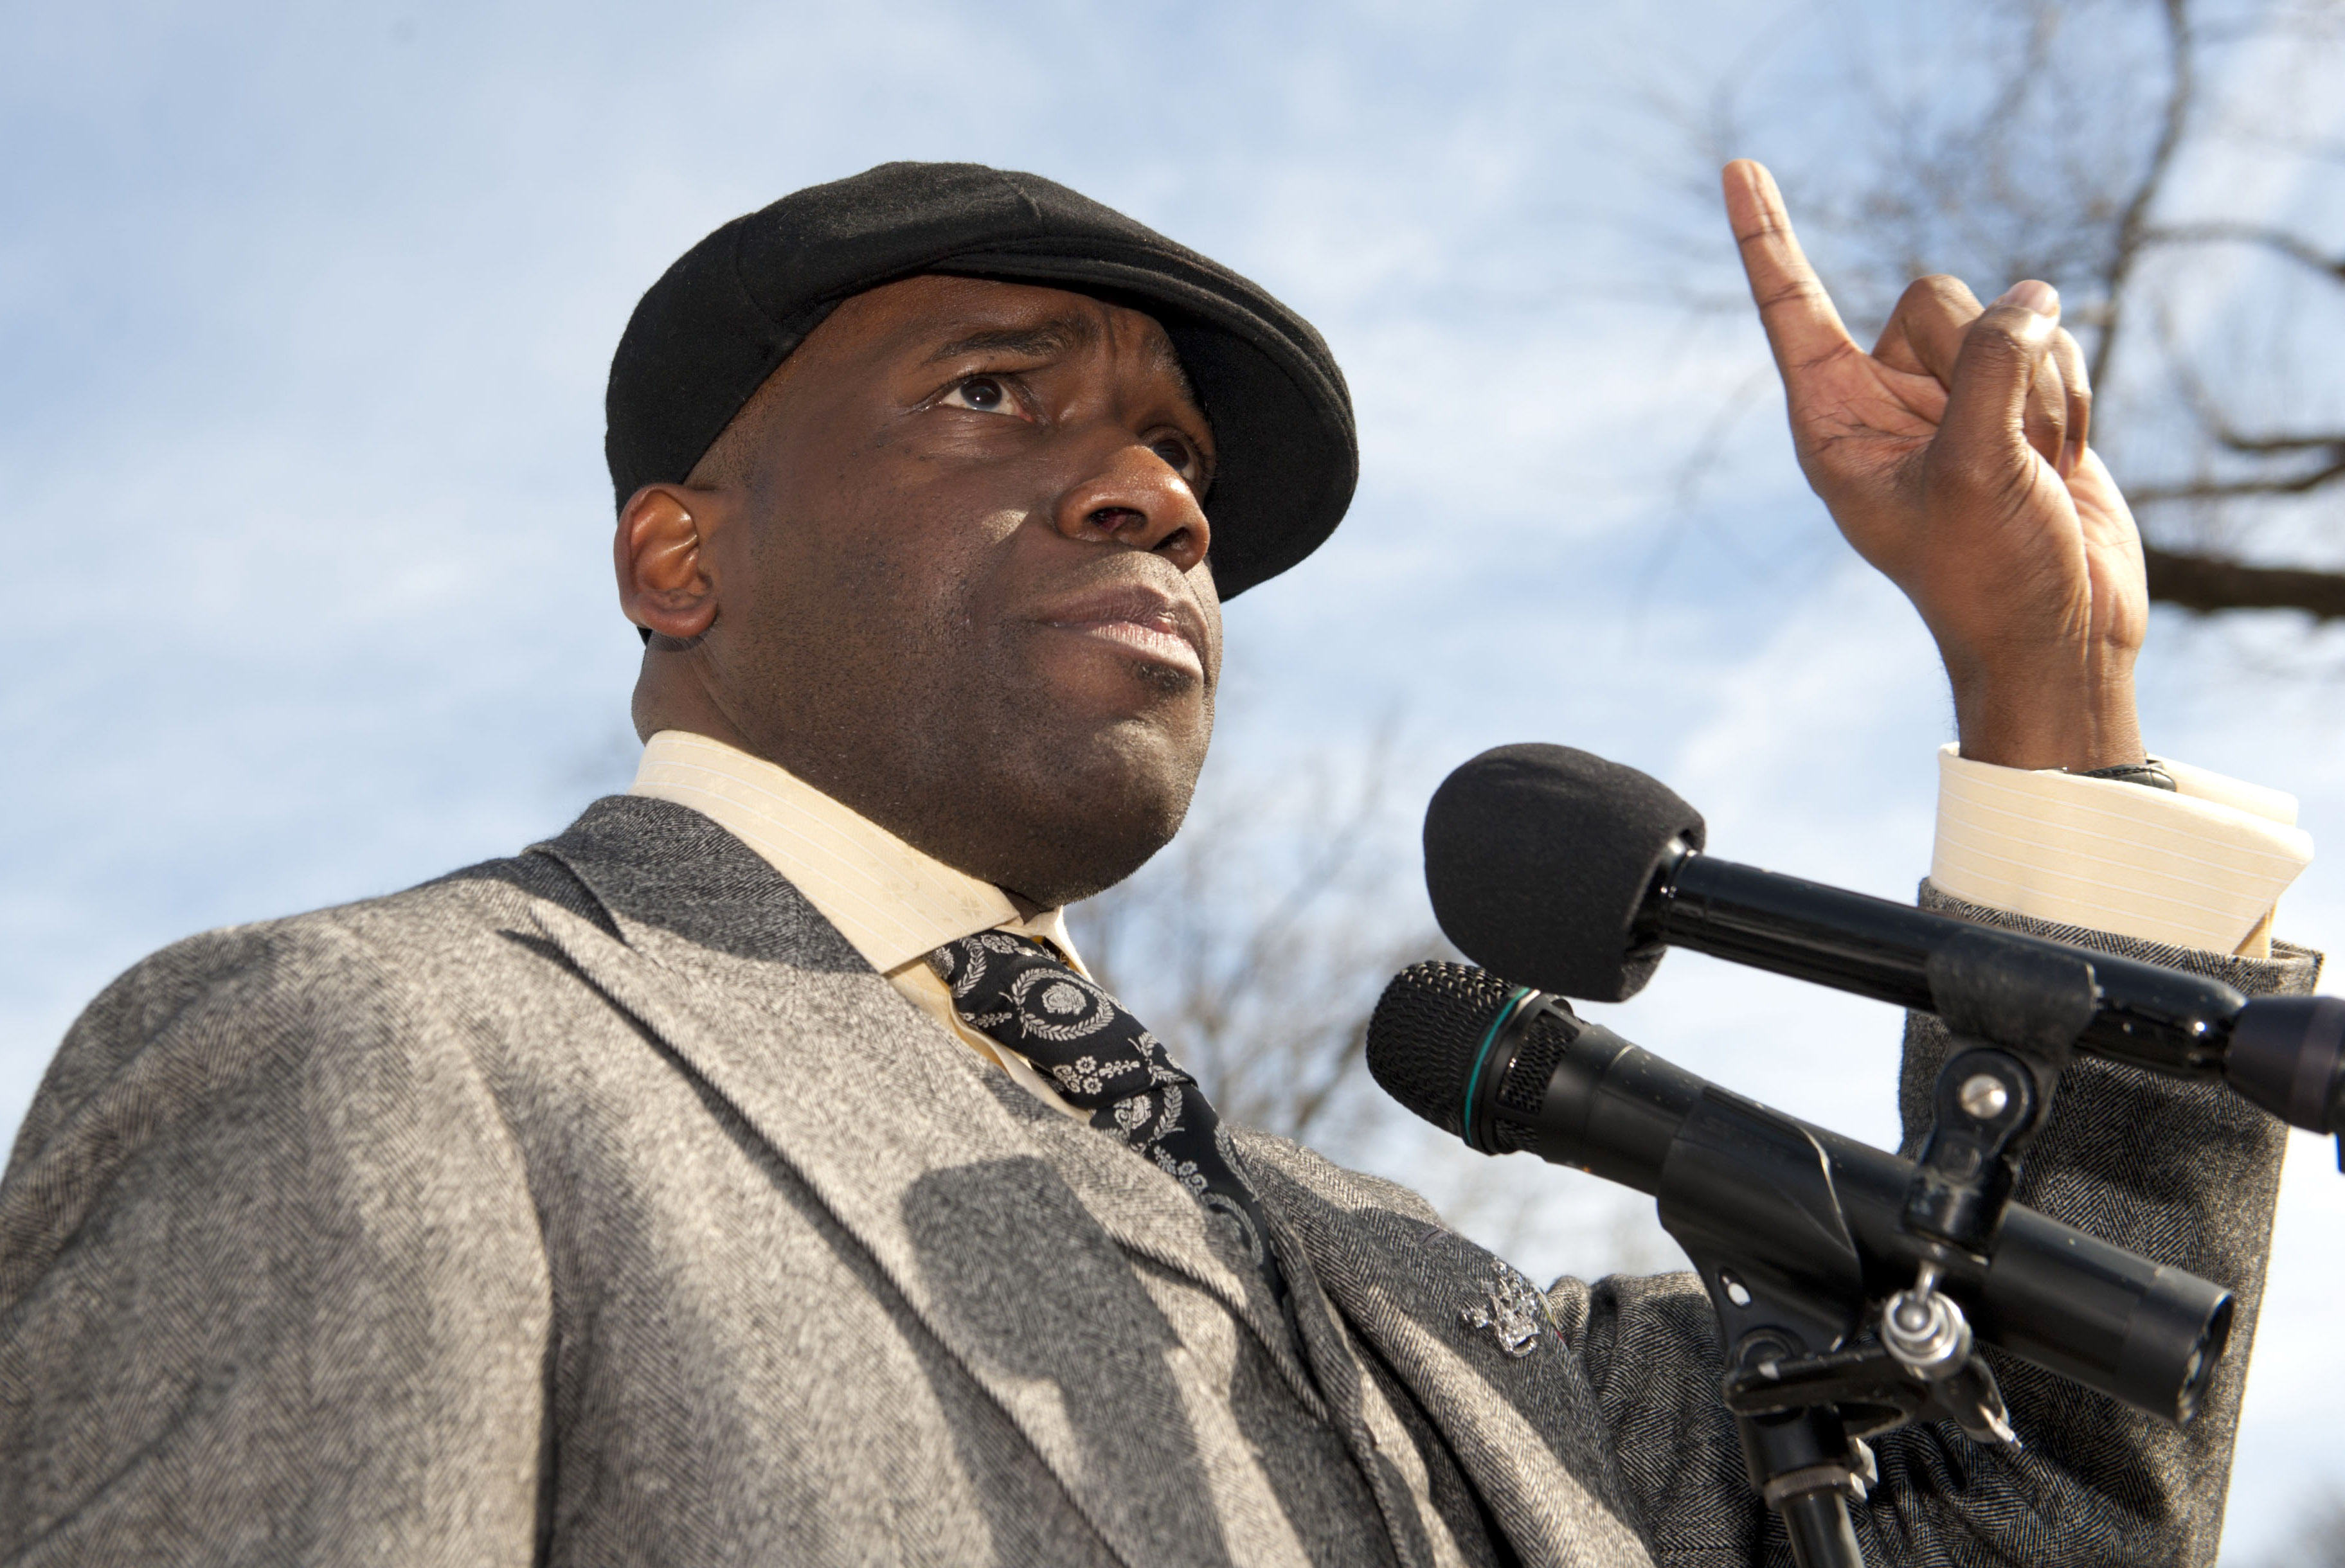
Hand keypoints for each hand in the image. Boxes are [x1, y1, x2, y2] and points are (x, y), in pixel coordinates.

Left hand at [1722, 159, 2148, 771]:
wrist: (2058, 636)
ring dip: (2037, 390)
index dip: (1766, 236)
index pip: (1792, 308)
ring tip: (2030, 468)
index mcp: (1833, 420)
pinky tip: (2059, 464)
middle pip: (1934, 297)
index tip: (1736, 166)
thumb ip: (1988, 366)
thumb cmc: (1988, 574)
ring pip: (2008, 319)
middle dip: (1985, 359)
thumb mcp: (1974, 466)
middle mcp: (1885, 399)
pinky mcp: (2016, 403)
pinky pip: (2055, 346)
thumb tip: (2032, 298)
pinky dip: (2071, 401)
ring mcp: (1953, 399)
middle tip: (1996, 450)